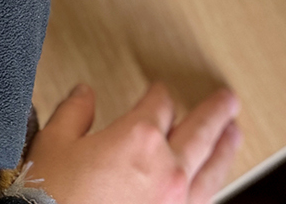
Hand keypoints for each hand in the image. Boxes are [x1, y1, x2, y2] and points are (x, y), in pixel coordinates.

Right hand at [26, 83, 240, 203]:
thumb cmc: (51, 198)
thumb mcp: (55, 143)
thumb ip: (74, 112)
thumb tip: (84, 95)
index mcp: (139, 137)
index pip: (159, 103)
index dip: (158, 93)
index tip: (158, 92)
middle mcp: (165, 167)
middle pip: (199, 130)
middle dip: (214, 112)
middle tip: (227, 101)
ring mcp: (175, 201)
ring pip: (210, 167)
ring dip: (225, 147)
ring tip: (234, 134)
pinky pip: (203, 199)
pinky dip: (212, 184)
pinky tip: (212, 181)